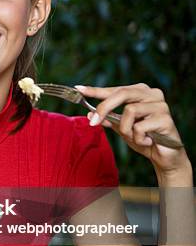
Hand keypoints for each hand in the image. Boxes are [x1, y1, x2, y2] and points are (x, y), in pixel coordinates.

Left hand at [75, 84, 190, 180]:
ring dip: (125, 129)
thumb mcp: (121, 128)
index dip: (96, 90)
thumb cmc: (144, 138)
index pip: (115, 89)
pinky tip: (147, 141)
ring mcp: (161, 105)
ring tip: (134, 137)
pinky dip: (137, 138)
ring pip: (130, 111)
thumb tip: (89, 113)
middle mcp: (152, 94)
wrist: (164, 156)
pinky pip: (140, 127)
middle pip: (122, 94)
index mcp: (140, 92)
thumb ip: (108, 119)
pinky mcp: (166, 119)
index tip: (79, 89)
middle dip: (104, 108)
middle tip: (93, 122)